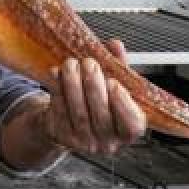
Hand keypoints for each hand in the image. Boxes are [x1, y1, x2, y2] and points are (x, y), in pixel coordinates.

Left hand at [40, 40, 145, 155]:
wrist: (66, 121)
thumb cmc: (96, 101)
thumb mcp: (111, 84)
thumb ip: (117, 66)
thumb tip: (116, 46)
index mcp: (126, 131)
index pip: (132, 124)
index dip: (123, 104)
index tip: (114, 83)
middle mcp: (107, 142)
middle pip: (101, 115)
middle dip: (94, 85)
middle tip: (89, 63)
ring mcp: (84, 142)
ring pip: (78, 112)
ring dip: (73, 84)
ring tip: (70, 64)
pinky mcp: (62, 136)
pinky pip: (60, 112)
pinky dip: (57, 90)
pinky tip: (56, 74)